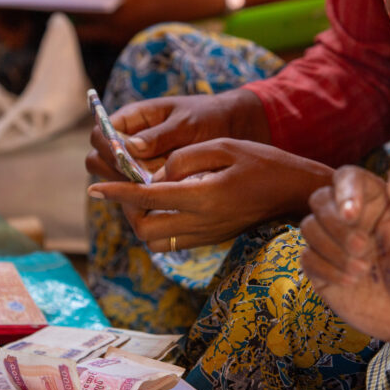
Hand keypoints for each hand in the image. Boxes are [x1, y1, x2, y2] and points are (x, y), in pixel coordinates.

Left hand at [73, 0, 224, 45]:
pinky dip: (93, 23)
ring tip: (69, 4)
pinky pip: (101, 33)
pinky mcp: (123, 41)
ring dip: (80, 20)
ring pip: (90, 33)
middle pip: (81, 29)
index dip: (63, 5)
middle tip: (53, 4)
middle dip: (69, 17)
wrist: (184, 8)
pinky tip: (89, 10)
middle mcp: (115, 34)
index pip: (80, 13)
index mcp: (114, 17)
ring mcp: (119, 40)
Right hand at [87, 90, 268, 181]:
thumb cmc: (208, 117)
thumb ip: (160, 135)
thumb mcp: (187, 123)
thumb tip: (130, 148)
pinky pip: (136, 191)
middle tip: (138, 182)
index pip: (100, 135)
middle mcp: (129, 141)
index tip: (124, 163)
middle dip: (113, 173)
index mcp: (132, 119)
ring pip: (116, 180)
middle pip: (99, 160)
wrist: (231, 128)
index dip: (106, 150)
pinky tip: (164, 199)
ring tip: (154, 191)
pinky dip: (144, 196)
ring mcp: (138, 162)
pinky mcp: (151, 179)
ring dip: (128, 188)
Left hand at [88, 139, 331, 250]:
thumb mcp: (224, 146)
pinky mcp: (211, 239)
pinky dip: (158, 227)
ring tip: (140, 198)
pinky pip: (172, 242)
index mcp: (204, 196)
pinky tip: (160, 207)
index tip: (95, 188)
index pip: (148, 197)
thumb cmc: (263, 163)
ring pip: (156, 241)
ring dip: (141, 222)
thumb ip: (186, 158)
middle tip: (123, 190)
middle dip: (126, 212)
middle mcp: (202, 222)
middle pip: (145, 230)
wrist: (294, 192)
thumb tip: (159, 173)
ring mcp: (207, 235)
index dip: (117, 193)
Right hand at [300, 163, 389, 351]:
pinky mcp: (320, 268)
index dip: (344, 190)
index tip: (352, 214)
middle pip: (319, 198)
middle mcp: (350, 218)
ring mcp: (332, 242)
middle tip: (363, 249)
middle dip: (335, 224)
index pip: (347, 177)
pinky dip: (326, 269)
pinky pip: (306, 257)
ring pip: (308, 226)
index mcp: (376, 201)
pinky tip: (350, 283)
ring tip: (362, 272)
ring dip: (332, 249)